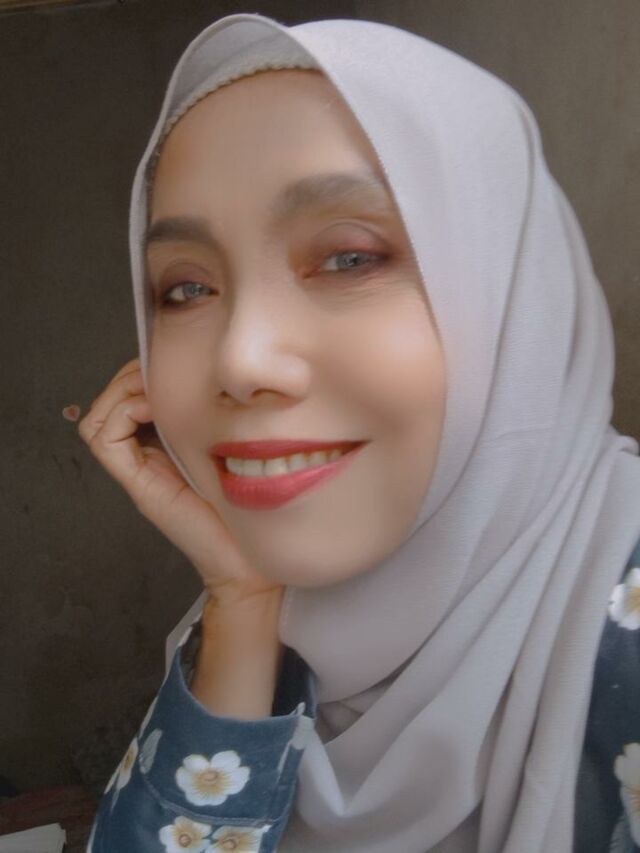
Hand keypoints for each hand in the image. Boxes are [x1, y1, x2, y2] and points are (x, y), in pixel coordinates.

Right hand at [76, 357, 282, 610]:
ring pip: (99, 419)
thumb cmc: (249, 507)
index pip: (130, 397)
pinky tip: (153, 409)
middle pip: (110, 403)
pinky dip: (122, 414)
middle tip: (161, 368)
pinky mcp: (139, 484)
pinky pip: (104, 440)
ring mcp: (139, 471)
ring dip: (121, 392)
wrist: (251, 561)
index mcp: (165, 445)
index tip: (171, 361)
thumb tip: (218, 377)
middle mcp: (146, 456)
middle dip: (130, 375)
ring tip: (156, 388)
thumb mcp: (234, 449)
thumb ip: (218, 420)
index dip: (140, 372)